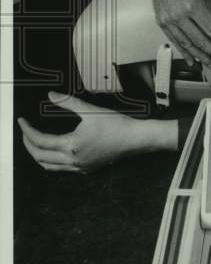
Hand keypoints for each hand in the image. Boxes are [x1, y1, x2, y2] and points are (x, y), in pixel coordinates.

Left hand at [17, 93, 176, 172]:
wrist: (135, 139)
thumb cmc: (116, 124)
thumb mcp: (90, 111)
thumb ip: (68, 103)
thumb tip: (51, 95)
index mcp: (72, 146)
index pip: (40, 141)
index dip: (28, 131)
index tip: (22, 121)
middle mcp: (73, 160)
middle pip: (41, 157)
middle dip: (28, 145)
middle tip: (24, 132)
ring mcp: (80, 167)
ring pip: (49, 166)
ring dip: (38, 156)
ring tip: (34, 143)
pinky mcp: (87, 169)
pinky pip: (62, 168)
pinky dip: (52, 161)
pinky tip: (55, 151)